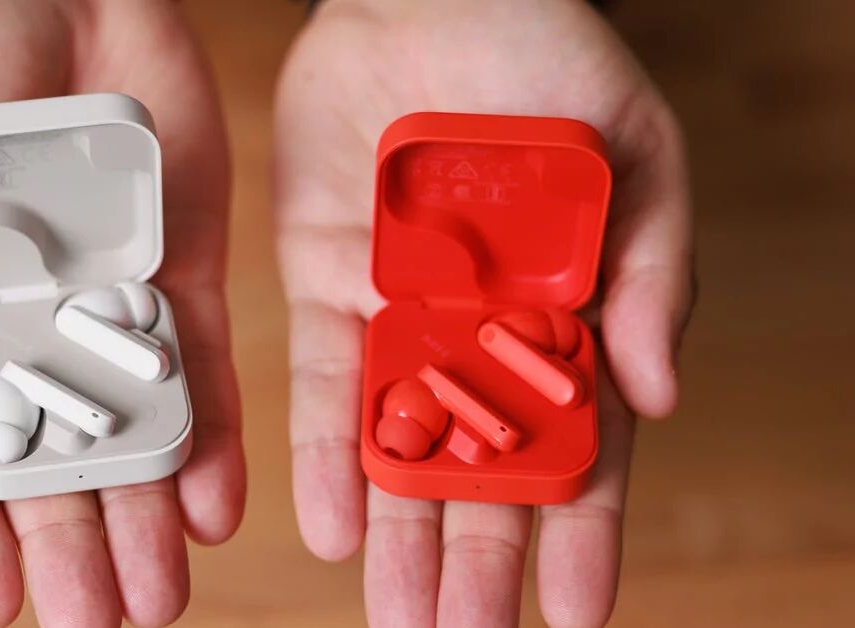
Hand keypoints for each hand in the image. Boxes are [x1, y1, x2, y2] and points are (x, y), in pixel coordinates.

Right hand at [0, 1, 243, 625]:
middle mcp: (33, 329)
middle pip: (54, 460)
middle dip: (73, 545)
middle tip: (93, 623)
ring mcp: (113, 308)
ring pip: (133, 434)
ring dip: (144, 517)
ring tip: (157, 597)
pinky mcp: (184, 275)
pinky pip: (204, 369)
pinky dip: (211, 437)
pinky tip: (212, 505)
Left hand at [274, 1, 691, 625]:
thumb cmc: (550, 59)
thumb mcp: (638, 157)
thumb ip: (653, 275)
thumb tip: (662, 395)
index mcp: (569, 314)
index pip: (580, 447)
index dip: (581, 533)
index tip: (575, 616)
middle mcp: (482, 333)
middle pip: (481, 471)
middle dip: (475, 562)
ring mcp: (401, 316)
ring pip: (401, 449)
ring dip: (398, 538)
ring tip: (397, 621)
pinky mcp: (327, 285)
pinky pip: (323, 386)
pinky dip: (329, 455)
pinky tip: (331, 529)